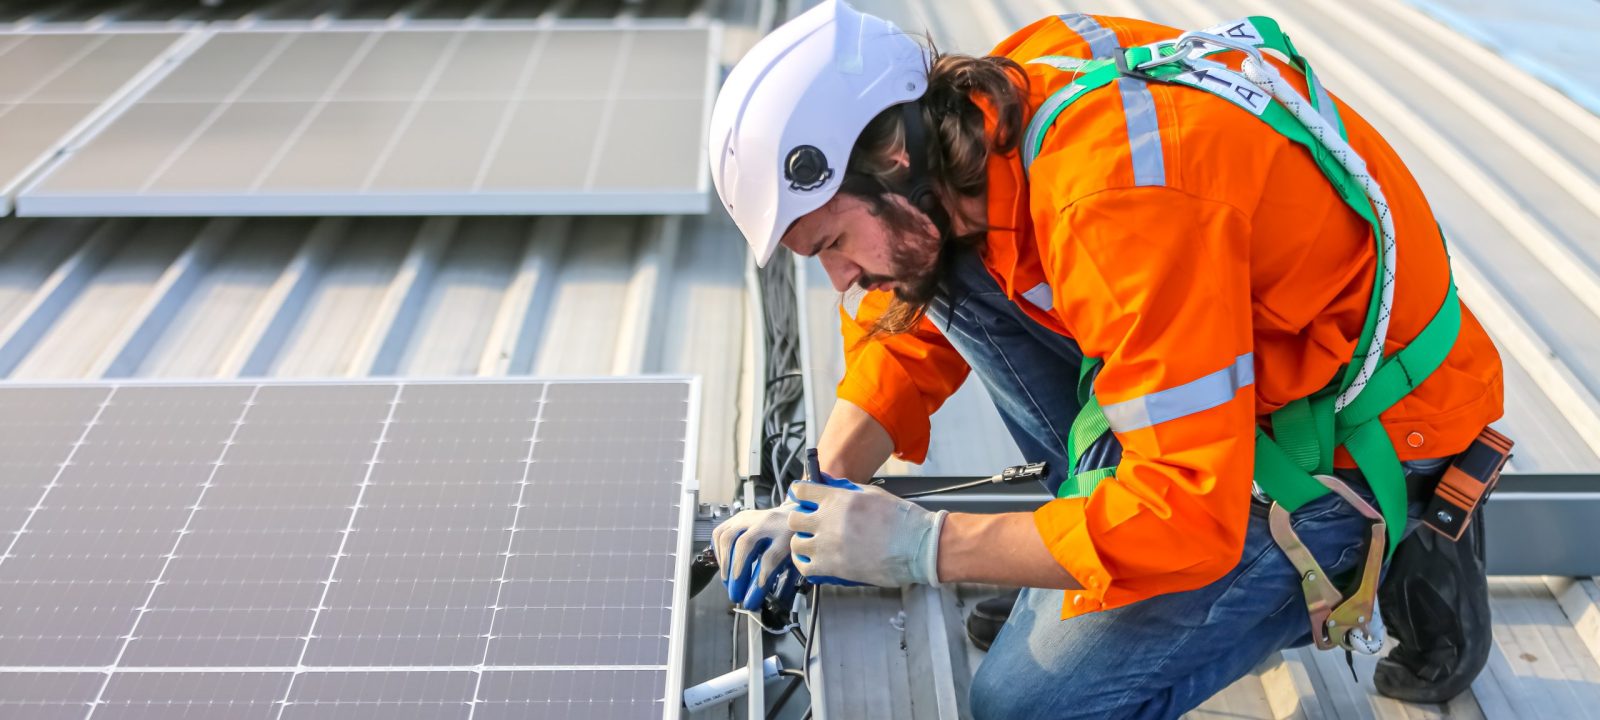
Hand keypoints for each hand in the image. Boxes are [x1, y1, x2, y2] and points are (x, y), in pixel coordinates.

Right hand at [712, 502, 798, 609]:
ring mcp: (751, 517)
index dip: (759, 582)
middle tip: (735, 594)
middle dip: (737, 573)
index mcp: (787, 533)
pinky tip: (725, 565)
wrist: (795, 514)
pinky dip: (718, 551)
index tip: (751, 600)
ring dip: (725, 563)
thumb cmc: (795, 539)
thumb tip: (776, 604)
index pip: (770, 558)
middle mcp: (768, 522)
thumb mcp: (797, 558)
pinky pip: (721, 532)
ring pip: (728, 536)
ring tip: (728, 582)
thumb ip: (788, 580)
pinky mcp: (739, 516)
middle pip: (746, 544)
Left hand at [788, 475, 947, 586]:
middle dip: (801, 521)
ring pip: (796, 544)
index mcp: (837, 499)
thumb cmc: (902, 520)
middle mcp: (828, 520)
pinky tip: (815, 561)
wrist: (918, 546)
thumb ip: (846, 491)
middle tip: (810, 525)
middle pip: (794, 519)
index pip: (801, 491)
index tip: (803, 500)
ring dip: (803, 543)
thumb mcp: (871, 494)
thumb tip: (830, 488)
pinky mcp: (833, 568)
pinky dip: (806, 564)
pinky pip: (805, 567)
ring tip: (814, 545)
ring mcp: (828, 545)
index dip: (800, 495)